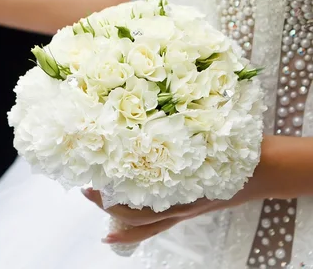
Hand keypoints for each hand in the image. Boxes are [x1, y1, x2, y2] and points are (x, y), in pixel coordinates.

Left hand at [82, 137, 281, 244]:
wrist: (261, 170)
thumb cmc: (233, 149)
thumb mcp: (204, 135)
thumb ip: (176, 129)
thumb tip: (147, 112)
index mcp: (180, 188)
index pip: (138, 199)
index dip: (111, 193)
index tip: (91, 177)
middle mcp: (178, 206)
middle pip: (133, 216)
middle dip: (106, 202)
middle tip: (86, 187)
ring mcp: (180, 211)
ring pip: (140, 225)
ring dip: (114, 215)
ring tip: (94, 199)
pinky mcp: (183, 212)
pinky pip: (153, 229)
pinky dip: (131, 234)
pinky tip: (111, 235)